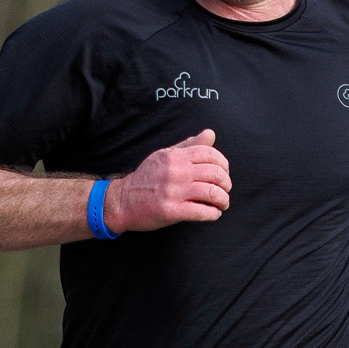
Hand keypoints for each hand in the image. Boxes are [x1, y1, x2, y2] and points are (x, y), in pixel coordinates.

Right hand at [108, 130, 230, 232]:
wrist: (122, 201)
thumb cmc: (146, 178)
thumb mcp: (165, 156)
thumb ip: (189, 145)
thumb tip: (210, 133)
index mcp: (175, 156)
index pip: (210, 154)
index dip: (223, 164)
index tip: (223, 174)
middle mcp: (176, 172)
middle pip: (215, 173)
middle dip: (226, 184)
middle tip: (225, 190)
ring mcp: (173, 192)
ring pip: (212, 193)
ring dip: (223, 200)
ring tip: (222, 204)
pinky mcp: (171, 211)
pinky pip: (201, 212)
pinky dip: (213, 214)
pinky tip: (213, 213)